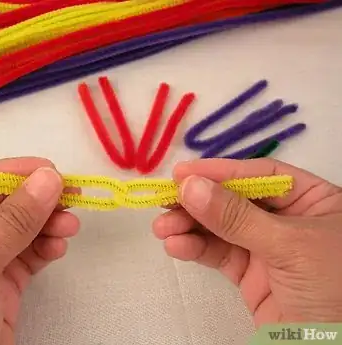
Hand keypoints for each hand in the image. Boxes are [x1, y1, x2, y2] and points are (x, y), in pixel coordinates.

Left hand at [0, 157, 79, 344]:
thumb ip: (11, 222)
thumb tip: (48, 178)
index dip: (9, 174)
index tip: (48, 169)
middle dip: (34, 200)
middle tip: (70, 194)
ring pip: (17, 234)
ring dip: (46, 225)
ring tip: (71, 224)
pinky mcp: (0, 292)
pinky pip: (26, 260)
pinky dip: (45, 250)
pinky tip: (59, 246)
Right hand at [153, 158, 341, 325]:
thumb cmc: (333, 288)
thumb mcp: (289, 245)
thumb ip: (237, 217)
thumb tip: (190, 187)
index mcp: (312, 200)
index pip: (261, 175)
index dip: (220, 171)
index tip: (182, 173)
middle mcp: (288, 220)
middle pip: (235, 200)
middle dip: (198, 202)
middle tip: (164, 201)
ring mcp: (267, 248)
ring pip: (221, 229)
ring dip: (189, 226)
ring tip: (161, 228)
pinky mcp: (251, 275)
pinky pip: (219, 255)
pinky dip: (196, 249)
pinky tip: (175, 246)